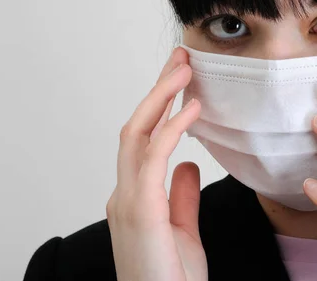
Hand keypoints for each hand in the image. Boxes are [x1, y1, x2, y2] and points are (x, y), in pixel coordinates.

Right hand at [106, 47, 206, 280]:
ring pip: (137, 133)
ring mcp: (127, 200)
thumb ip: (181, 195)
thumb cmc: (170, 278)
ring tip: (184, 68)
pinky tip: (191, 107)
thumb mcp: (181, 230)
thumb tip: (188, 162)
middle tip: (180, 58)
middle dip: (158, 89)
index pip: (145, 139)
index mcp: (134, 196)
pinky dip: (171, 127)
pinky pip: (154, 158)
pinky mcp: (140, 210)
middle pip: (137, 126)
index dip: (161, 106)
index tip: (180, 80)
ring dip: (160, 96)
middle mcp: (125, 192)